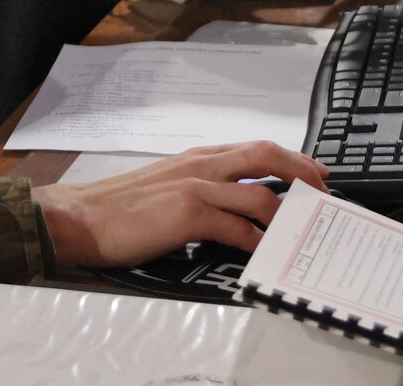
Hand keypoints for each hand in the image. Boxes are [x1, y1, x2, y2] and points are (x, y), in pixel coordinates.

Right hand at [33, 141, 328, 266]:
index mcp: (196, 157)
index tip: (314, 172)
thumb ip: (200, 188)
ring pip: (259, 194)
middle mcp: (199, 165)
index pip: (254, 148)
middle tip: (323, 193)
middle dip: (302, 173)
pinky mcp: (186, 214)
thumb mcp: (165, 186)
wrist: (79, 217)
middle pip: (266, 156)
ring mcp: (194, 187)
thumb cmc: (118, 208)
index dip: (291, 159)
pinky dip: (257, 242)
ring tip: (301, 232)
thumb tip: (236, 206)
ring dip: (287, 215)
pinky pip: (236, 228)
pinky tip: (265, 254)